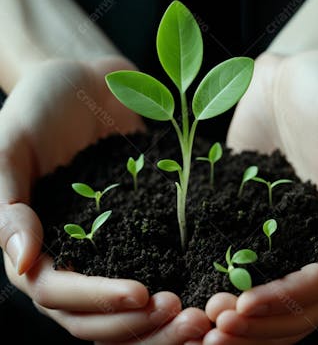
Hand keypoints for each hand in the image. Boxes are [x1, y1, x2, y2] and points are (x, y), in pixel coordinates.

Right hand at [0, 57, 209, 342]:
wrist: (84, 83)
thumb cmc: (39, 107)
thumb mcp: (11, 146)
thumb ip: (6, 204)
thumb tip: (21, 263)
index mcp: (37, 243)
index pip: (60, 295)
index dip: (98, 302)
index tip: (143, 294)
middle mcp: (74, 253)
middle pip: (100, 316)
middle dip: (141, 326)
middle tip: (190, 321)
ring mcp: (110, 242)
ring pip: (132, 303)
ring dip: (165, 320)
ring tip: (204, 318)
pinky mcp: (141, 224)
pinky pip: (160, 263)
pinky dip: (182, 283)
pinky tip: (210, 289)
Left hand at [203, 50, 317, 343]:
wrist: (292, 72)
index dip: (288, 302)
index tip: (241, 308)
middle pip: (297, 301)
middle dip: (258, 321)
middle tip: (213, 329)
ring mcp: (284, 227)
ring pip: (268, 288)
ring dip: (240, 315)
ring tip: (201, 325)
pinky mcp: (252, 213)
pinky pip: (239, 254)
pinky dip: (221, 279)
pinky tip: (194, 290)